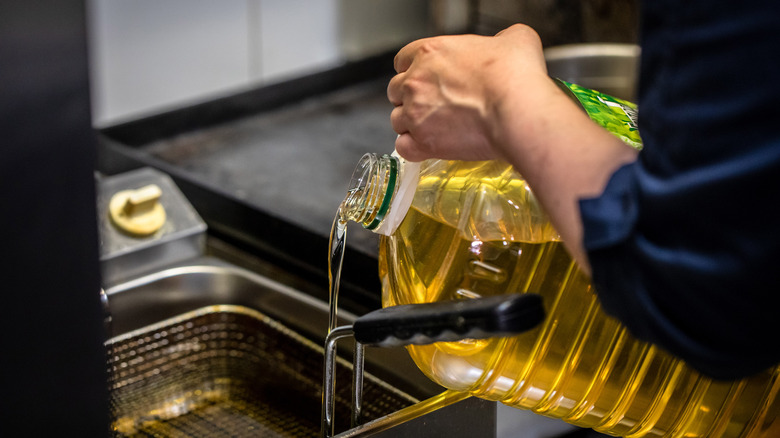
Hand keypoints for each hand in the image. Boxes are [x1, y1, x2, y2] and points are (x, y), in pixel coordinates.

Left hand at [387, 24, 549, 161]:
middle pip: (396, 91)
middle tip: (432, 106)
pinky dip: (413, 148)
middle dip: (410, 98)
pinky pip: (404, 147)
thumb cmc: (514, 76)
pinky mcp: (423, 142)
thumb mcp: (514, 39)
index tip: (424, 80)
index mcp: (430, 53)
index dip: (413, 71)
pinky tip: (427, 147)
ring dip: (412, 124)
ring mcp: (416, 113)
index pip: (402, 60)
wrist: (517, 109)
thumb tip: (506, 44)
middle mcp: (416, 81)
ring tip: (434, 128)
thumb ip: (501, 39)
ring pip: (398, 121)